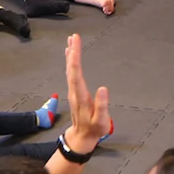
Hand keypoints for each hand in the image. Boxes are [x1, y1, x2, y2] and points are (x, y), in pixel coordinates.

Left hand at [63, 33, 112, 152]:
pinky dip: (71, 61)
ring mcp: (73, 90)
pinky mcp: (74, 90)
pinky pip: (71, 72)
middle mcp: (74, 91)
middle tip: (74, 37)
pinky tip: (71, 55)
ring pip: (70, 69)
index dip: (75, 58)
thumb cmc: (94, 128)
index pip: (76, 74)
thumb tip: (103, 88)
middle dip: (72, 52)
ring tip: (71, 41)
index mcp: (81, 96)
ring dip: (70, 54)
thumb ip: (102, 106)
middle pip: (71, 68)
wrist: (82, 136)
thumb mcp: (101, 121)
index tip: (75, 45)